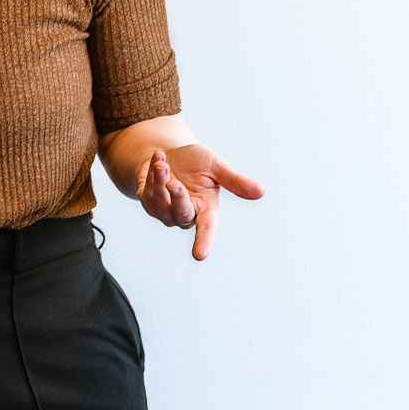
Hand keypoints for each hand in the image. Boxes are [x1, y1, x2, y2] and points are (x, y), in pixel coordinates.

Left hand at [137, 144, 263, 260]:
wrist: (169, 154)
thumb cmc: (196, 163)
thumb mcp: (217, 167)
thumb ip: (234, 181)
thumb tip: (261, 192)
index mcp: (206, 209)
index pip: (207, 228)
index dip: (204, 241)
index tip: (200, 255)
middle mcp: (185, 214)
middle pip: (181, 213)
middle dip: (177, 196)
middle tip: (174, 181)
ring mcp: (164, 211)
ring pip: (160, 202)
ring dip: (160, 179)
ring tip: (163, 160)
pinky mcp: (148, 202)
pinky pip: (147, 191)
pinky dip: (152, 172)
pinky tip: (158, 158)